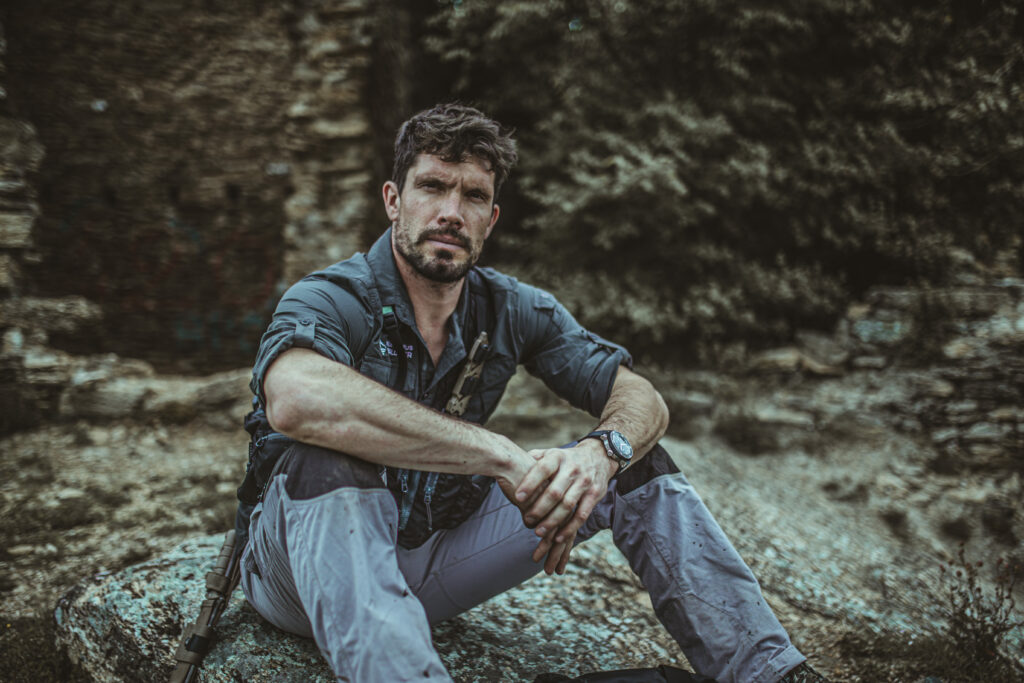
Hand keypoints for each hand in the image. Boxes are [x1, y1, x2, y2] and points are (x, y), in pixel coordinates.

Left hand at [513, 440, 617, 573]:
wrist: (598, 456)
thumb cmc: (566, 459)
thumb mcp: (551, 453)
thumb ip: (534, 458)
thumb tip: (512, 461)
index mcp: (558, 457)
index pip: (543, 469)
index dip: (530, 483)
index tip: (518, 497)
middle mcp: (572, 469)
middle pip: (555, 491)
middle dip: (540, 508)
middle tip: (527, 519)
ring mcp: (585, 482)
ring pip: (568, 505)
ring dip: (553, 521)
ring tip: (538, 532)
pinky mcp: (594, 494)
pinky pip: (582, 514)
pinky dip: (570, 527)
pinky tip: (558, 537)